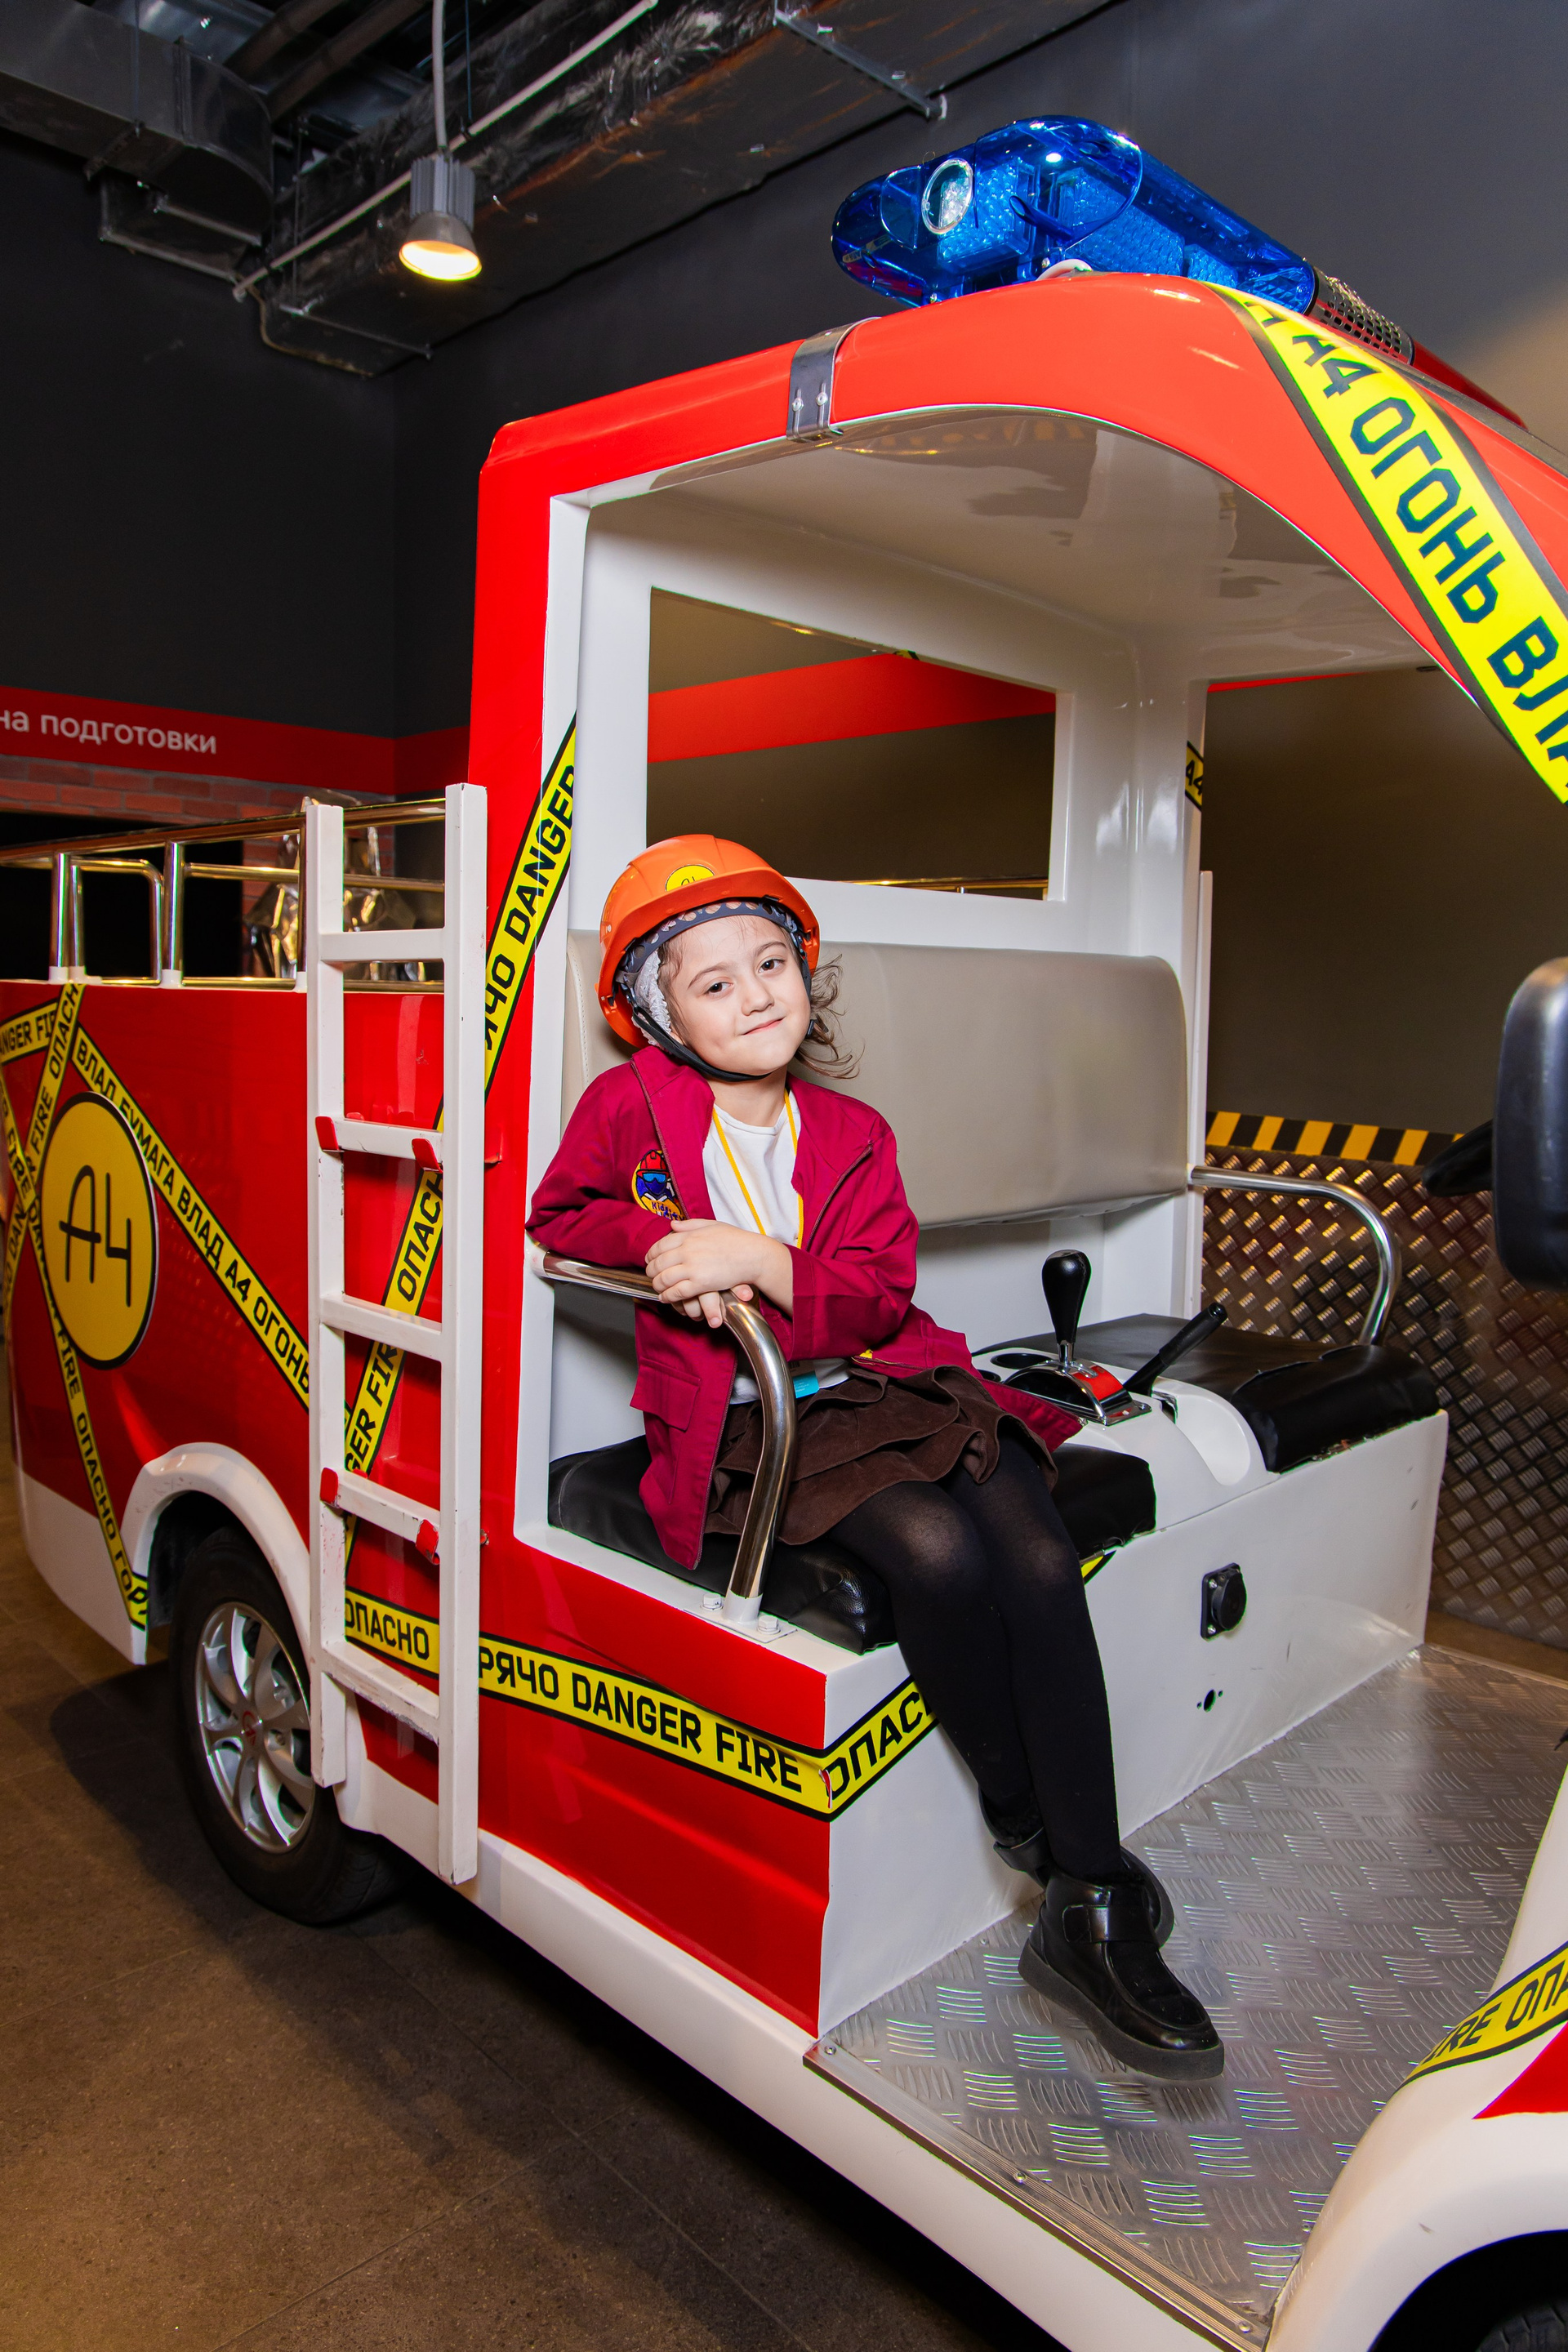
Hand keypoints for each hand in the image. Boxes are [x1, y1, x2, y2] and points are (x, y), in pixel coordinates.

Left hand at [645, 1219, 791, 1326]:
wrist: (753, 1255)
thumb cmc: (736, 1240)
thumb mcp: (712, 1225)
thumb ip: (690, 1225)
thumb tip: (672, 1225)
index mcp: (689, 1236)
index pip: (660, 1245)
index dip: (651, 1255)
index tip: (649, 1260)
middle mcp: (687, 1250)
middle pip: (658, 1263)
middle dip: (651, 1272)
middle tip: (650, 1276)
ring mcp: (693, 1267)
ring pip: (663, 1279)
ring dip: (657, 1285)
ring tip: (657, 1288)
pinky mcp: (700, 1284)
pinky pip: (676, 1292)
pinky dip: (667, 1296)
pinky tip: (665, 1298)